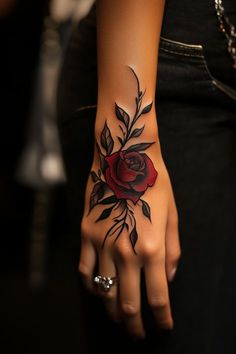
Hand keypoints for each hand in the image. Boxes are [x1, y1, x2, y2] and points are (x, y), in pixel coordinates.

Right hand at [79, 153, 180, 338]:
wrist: (125, 158)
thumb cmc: (154, 184)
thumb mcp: (173, 216)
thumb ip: (172, 251)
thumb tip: (168, 278)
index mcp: (151, 248)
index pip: (158, 297)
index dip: (162, 317)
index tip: (164, 326)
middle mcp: (125, 252)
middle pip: (128, 302)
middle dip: (135, 324)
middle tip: (138, 333)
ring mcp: (102, 244)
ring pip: (104, 291)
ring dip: (113, 310)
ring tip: (120, 317)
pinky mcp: (87, 234)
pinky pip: (85, 269)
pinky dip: (91, 286)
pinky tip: (98, 290)